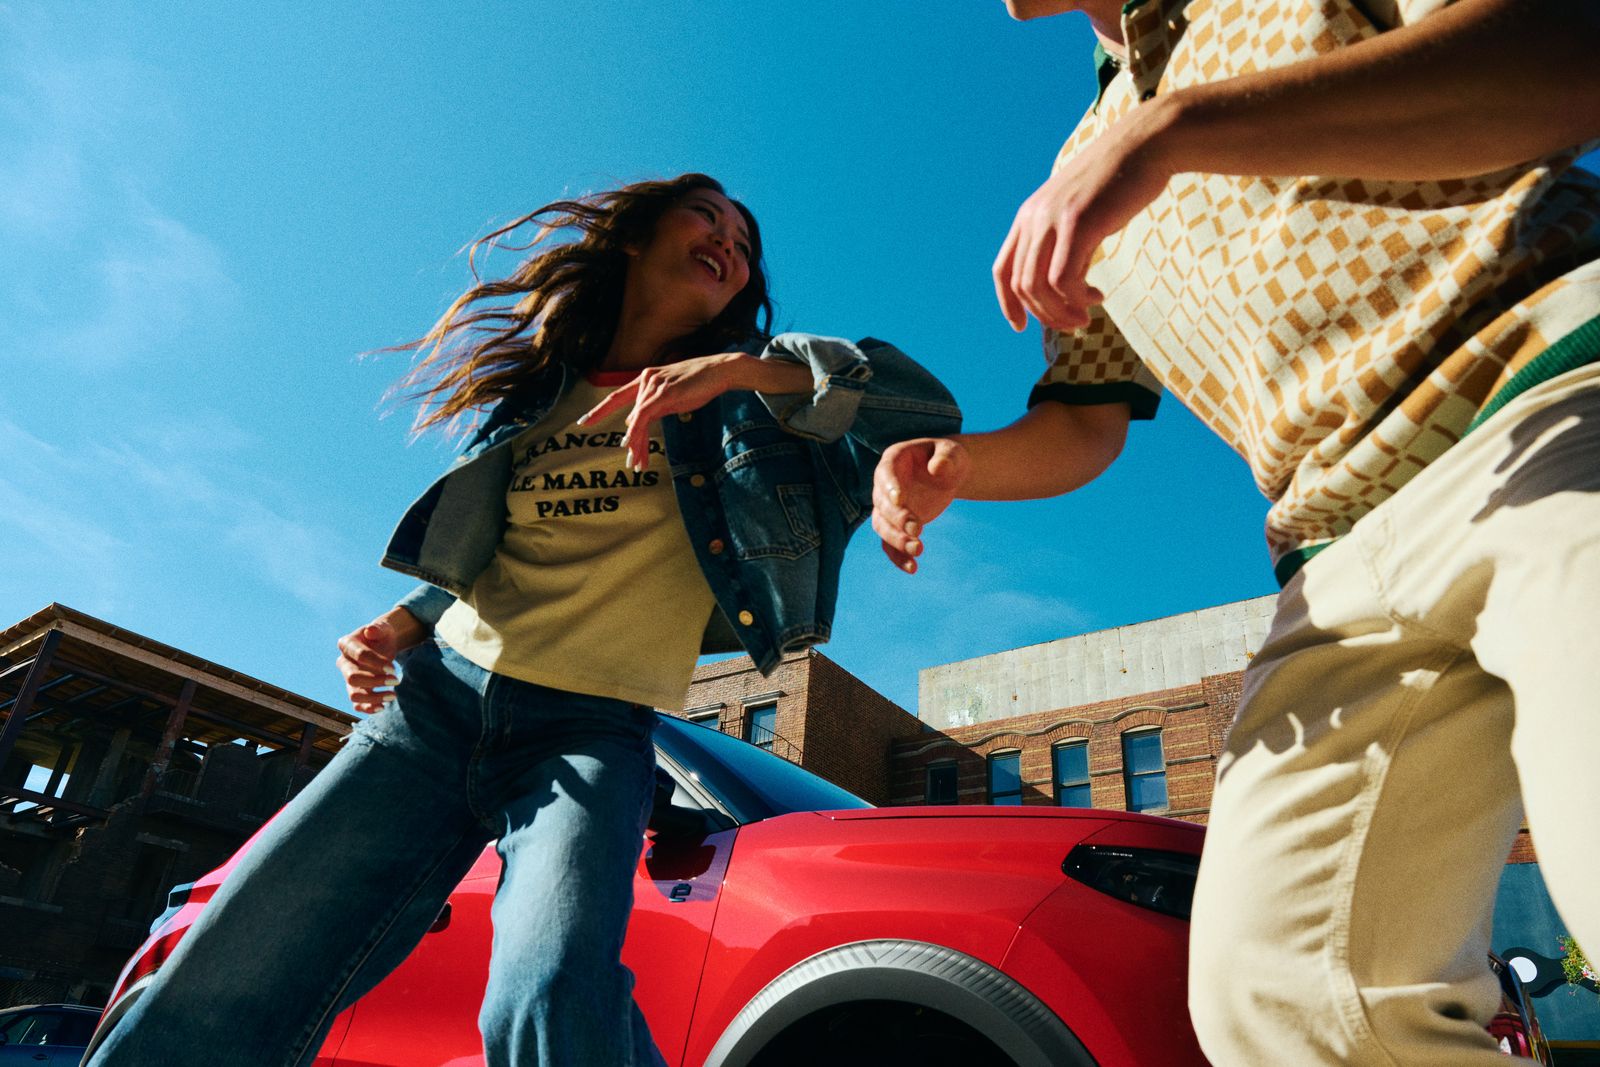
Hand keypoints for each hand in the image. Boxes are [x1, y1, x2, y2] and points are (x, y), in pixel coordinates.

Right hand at [335, 608, 424, 712]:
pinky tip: (383, 707)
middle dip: (375, 681)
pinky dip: (368, 708)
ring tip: (393, 695)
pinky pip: (357, 704)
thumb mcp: (383, 628)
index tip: (394, 668)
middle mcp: (343, 662)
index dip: (376, 663)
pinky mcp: (355, 689)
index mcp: (346, 644)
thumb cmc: (382, 635)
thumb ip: (378, 628)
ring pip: (354, 694)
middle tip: (397, 680)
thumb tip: (371, 630)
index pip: (359, 656)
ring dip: (373, 697)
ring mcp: (348, 678)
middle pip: (352, 678)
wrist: (383, 644)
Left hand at [578, 353, 744, 470]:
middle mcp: (645, 380)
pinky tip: (630, 445)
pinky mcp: (663, 393)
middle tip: (630, 462)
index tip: (583, 422)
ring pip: (637, 420)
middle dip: (630, 442)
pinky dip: (635, 432)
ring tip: (637, 463)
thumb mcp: (672, 397)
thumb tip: (635, 423)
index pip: (616, 396)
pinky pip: (644, 417)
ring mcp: (653, 386)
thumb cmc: (699, 384)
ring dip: (637, 444)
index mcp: (645, 379)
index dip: (599, 410)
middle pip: (629, 416)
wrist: (719, 371)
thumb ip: (654, 408)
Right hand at [871, 437, 971, 573]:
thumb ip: (946, 458)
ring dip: (897, 540)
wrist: (948, 473)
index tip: (900, 500)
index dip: (890, 487)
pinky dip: (898, 557)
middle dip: (898, 519)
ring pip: (883, 527)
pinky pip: (890, 544)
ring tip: (919, 550)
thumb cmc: (948, 459)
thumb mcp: (952, 453)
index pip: (886, 474)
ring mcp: (887, 507)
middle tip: (918, 529)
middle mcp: (884, 485)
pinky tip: (912, 568)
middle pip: (882, 505)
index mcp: (893, 460)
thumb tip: (937, 468)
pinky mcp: (895, 526)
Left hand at [993, 101, 1176, 331]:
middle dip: (1045, 315)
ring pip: (1039, 287)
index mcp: (1028, 215)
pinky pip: (1064, 279)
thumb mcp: (1081, 212)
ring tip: (1085, 316)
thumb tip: (1065, 286)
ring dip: (1061, 312)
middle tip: (1075, 323)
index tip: (1021, 327)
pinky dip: (1078, 298)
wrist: (1145, 145)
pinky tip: (1097, 296)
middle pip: (1021, 285)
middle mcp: (1033, 217)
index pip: (1002, 270)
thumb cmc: (1120, 182)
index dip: (1007, 304)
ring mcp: (1053, 218)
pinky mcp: (1078, 222)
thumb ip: (1065, 243)